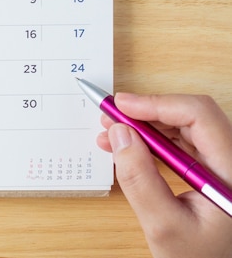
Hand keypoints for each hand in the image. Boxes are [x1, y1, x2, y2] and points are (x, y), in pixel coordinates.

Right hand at [97, 93, 231, 257]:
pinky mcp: (210, 172)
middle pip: (191, 117)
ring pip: (184, 128)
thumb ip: (139, 179)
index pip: (199, 116)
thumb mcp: (163, 225)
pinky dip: (151, 141)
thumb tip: (119, 134)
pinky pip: (181, 144)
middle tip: (109, 114)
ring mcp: (223, 166)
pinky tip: (126, 146)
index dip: (157, 104)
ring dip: (144, 126)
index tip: (121, 105)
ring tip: (110, 131)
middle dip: (145, 112)